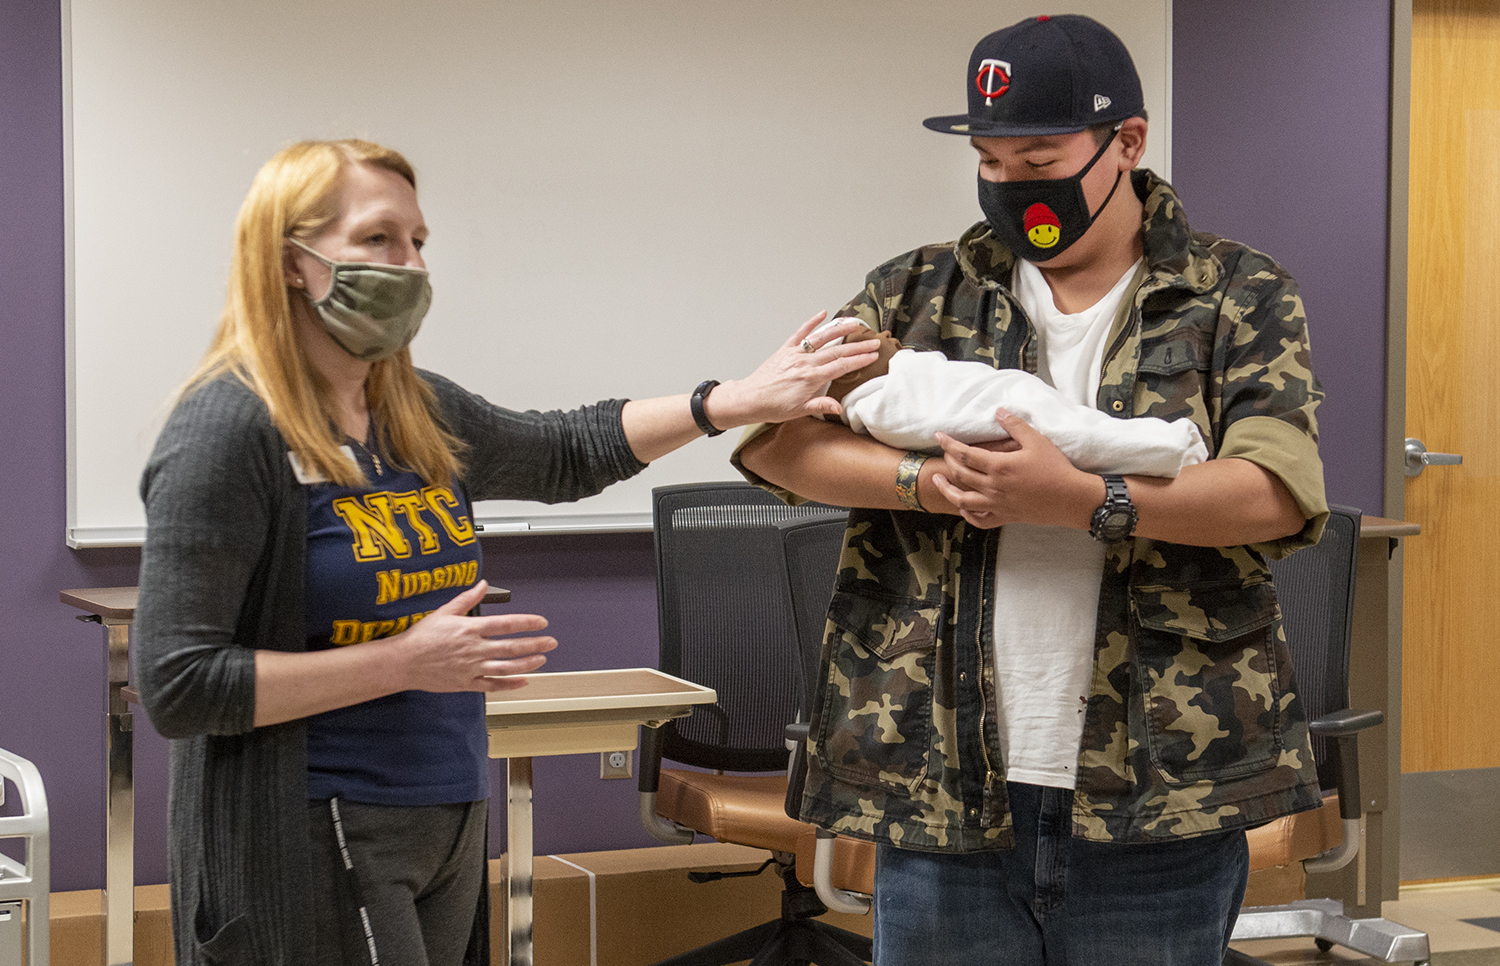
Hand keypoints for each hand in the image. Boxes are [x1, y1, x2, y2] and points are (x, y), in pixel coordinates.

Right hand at [382, 581, 557, 692]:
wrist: (403, 662)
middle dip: (535, 644)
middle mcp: (473, 649)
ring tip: (541, 660)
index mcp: (469, 629)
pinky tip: (523, 681)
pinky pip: (492, 685)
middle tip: (551, 642)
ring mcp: (471, 668)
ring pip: (506, 668)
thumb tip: (483, 584)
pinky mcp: (466, 684)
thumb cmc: (422, 636)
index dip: (526, 623)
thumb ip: (467, 599)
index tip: (541, 622)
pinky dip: (509, 684)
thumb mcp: (444, 612)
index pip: (505, 624)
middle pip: (511, 647)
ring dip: (527, 664)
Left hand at [703, 312, 879, 427]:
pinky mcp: (785, 350)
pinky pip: (800, 333)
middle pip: (837, 351)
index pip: (841, 366)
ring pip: (822, 339)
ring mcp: (795, 354)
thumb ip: (821, 406)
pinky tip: (822, 314)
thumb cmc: (773, 406)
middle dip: (858, 346)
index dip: (859, 360)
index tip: (874, 356)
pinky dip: (811, 322)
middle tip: (874, 341)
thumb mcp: (799, 412)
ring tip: (856, 323)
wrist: (750, 399)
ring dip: (840, 330)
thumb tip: (840, 408)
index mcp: (811, 379)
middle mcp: (805, 363)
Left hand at [929, 409, 1099, 529]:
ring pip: (963, 500)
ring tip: (938, 481)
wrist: (1071, 498)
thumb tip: (998, 411)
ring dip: (947, 490)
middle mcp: (994, 487)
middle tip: (943, 452)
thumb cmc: (1055, 468)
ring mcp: (998, 504)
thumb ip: (1015, 425)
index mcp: (999, 466)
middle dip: (948, 461)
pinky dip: (968, 515)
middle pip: (961, 474)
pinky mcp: (1006, 516)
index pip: (965, 454)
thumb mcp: (1037, 440)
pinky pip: (981, 520)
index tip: (939, 436)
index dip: (949, 444)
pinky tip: (962, 507)